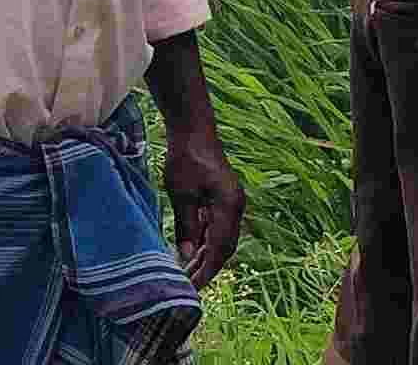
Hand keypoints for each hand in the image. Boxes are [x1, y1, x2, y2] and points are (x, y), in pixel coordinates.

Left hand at [164, 128, 246, 287]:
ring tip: (187, 274)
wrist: (194, 131)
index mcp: (229, 205)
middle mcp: (236, 207)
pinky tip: (191, 253)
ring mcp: (231, 203)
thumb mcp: (182, 194)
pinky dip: (205, 242)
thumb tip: (186, 256)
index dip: (208, 270)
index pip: (221, 247)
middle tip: (188, 287)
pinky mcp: (223, 200)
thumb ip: (187, 226)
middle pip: (226, 246)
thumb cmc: (186, 158)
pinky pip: (216, 228)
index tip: (193, 287)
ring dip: (206, 257)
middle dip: (208, 268)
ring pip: (221, 239)